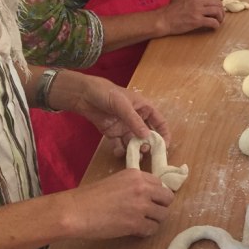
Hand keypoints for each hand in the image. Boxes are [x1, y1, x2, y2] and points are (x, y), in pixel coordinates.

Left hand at [49, 71, 170, 155]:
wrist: (84, 95)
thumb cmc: (107, 93)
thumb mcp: (123, 105)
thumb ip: (135, 121)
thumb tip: (147, 137)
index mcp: (145, 109)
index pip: (159, 122)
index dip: (164, 134)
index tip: (164, 146)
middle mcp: (137, 119)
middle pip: (148, 135)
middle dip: (149, 144)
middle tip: (146, 151)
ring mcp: (125, 127)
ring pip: (135, 142)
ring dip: (135, 149)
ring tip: (133, 154)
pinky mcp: (113, 133)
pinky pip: (120, 144)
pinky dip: (120, 150)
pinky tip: (119, 152)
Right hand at [63, 169, 174, 237]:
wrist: (75, 211)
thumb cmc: (89, 197)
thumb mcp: (116, 181)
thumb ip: (134, 185)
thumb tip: (149, 194)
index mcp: (137, 175)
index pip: (161, 184)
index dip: (156, 195)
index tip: (150, 201)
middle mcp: (142, 188)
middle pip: (167, 199)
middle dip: (160, 207)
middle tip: (149, 213)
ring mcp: (141, 206)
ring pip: (163, 215)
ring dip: (154, 220)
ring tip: (141, 223)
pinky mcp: (136, 223)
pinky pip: (153, 229)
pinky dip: (146, 232)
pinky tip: (136, 231)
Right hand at [157, 0, 224, 35]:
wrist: (162, 20)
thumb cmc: (172, 13)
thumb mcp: (184, 1)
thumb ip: (195, 2)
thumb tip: (207, 6)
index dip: (217, 5)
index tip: (217, 11)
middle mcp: (197, 0)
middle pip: (218, 3)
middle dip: (221, 11)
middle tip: (220, 18)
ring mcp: (197, 10)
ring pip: (218, 11)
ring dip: (220, 18)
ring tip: (218, 23)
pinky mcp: (197, 20)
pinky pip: (213, 22)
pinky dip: (216, 25)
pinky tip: (214, 28)